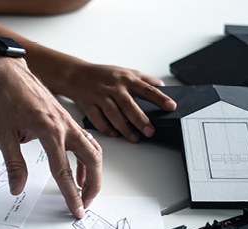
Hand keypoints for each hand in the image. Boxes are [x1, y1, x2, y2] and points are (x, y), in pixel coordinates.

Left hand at [0, 57, 101, 218]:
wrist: (12, 75)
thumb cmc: (7, 101)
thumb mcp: (4, 135)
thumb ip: (14, 164)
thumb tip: (17, 188)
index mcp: (49, 131)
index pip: (64, 171)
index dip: (71, 194)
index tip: (76, 210)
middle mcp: (65, 127)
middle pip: (91, 160)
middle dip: (93, 186)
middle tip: (86, 204)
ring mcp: (69, 123)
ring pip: (93, 151)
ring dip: (93, 173)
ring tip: (86, 192)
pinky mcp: (68, 122)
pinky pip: (85, 143)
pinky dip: (86, 160)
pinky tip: (79, 172)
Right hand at [61, 62, 175, 142]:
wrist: (76, 75)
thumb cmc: (103, 75)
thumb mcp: (125, 71)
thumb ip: (144, 79)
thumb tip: (162, 87)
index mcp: (126, 79)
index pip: (146, 89)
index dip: (160, 98)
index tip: (171, 107)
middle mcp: (114, 88)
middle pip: (129, 104)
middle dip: (140, 119)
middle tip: (151, 131)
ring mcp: (100, 97)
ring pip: (113, 114)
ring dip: (124, 127)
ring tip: (135, 138)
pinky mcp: (88, 105)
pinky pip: (97, 119)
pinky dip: (106, 128)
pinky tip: (114, 134)